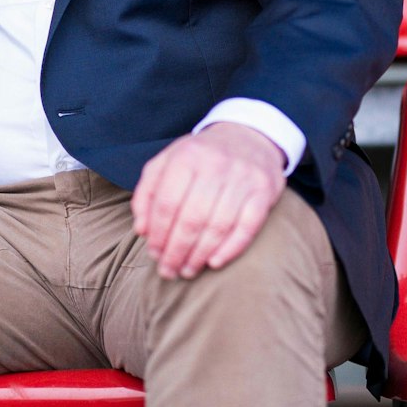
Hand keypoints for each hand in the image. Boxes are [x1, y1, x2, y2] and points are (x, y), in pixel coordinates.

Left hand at [130, 122, 285, 279]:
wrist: (248, 135)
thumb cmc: (200, 157)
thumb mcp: (167, 162)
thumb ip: (147, 193)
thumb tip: (142, 230)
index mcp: (186, 156)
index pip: (167, 204)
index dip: (158, 234)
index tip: (154, 254)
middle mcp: (215, 165)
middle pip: (191, 219)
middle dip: (176, 251)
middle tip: (168, 271)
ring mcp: (243, 178)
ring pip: (218, 226)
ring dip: (200, 255)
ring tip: (187, 271)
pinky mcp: (264, 190)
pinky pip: (248, 226)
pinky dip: (231, 248)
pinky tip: (214, 262)